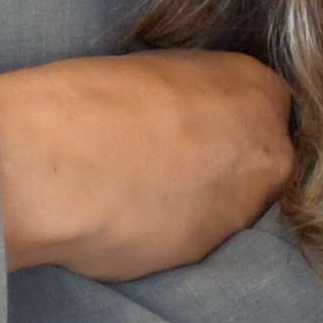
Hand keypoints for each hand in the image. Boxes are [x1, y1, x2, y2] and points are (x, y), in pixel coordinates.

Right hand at [0, 49, 290, 278]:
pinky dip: (175, 228)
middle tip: (173, 159)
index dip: (229, 117)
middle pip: (262, 159)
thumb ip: (196, 97)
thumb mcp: (159, 69)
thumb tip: (193, 117)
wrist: (54, 161)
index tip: (197, 124)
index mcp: (259, 90)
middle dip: (226, 162)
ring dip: (203, 200)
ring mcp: (244, 207)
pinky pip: (200, 236)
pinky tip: (134, 215)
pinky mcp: (208, 253)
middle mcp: (268, 150)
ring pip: (234, 204)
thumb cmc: (93, 99)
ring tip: (147, 189)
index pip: (266, 106)